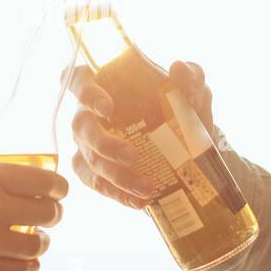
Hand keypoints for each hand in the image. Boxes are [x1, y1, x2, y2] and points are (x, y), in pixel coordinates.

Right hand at [0, 151, 68, 270]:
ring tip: (36, 239)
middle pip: (49, 213)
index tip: (58, 189)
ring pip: (38, 245)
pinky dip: (30, 268)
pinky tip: (27, 263)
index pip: (44, 181)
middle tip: (48, 214)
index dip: (58, 186)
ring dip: (42, 242)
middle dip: (53, 213)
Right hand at [64, 59, 215, 209]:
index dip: (85, 92)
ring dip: (115, 176)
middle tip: (132, 156)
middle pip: (80, 125)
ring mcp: (87, 143)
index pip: (78, 78)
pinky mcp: (94, 169)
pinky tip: (139, 202)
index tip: (107, 108)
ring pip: (87, 160)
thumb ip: (191, 76)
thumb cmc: (179, 106)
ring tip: (146, 188)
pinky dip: (117, 194)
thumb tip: (179, 68)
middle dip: (103, 144)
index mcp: (105, 83)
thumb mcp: (192, 90)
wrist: (188, 145)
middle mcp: (89, 112)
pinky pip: (95, 183)